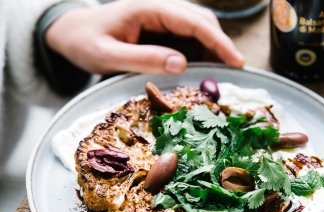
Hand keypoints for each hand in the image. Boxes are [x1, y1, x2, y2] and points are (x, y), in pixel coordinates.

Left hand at [45, 0, 244, 74]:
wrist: (72, 33)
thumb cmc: (85, 42)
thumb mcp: (108, 55)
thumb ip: (143, 58)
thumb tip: (182, 64)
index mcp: (148, 8)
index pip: (193, 22)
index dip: (219, 41)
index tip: (236, 62)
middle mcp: (159, 8)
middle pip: (202, 22)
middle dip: (221, 46)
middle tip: (233, 74)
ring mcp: (161, 17)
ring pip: (198, 29)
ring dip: (212, 50)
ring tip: (220, 76)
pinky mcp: (160, 29)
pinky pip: (186, 38)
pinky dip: (199, 54)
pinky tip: (201, 70)